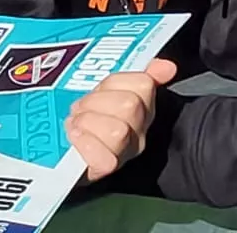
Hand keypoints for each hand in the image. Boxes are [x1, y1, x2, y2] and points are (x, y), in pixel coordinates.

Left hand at [65, 58, 175, 182]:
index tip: (98, 89)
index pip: (143, 84)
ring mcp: (125, 152)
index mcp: (144, 105)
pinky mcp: (105, 170)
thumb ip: (141, 74)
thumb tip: (166, 66)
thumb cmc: (91, 118)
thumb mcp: (110, 91)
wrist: (69, 154)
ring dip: (88, 122)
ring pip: (118, 131)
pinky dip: (86, 144)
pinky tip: (76, 137)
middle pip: (130, 106)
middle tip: (80, 108)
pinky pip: (104, 158)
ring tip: (75, 123)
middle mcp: (140, 130)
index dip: (115, 82)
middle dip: (97, 102)